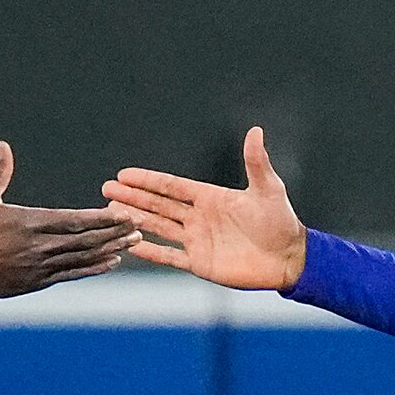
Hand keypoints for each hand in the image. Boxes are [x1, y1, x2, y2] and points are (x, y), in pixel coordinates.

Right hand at [0, 142, 138, 296]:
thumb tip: (3, 145)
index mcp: (27, 222)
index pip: (73, 220)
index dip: (101, 218)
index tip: (123, 213)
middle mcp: (38, 246)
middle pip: (85, 240)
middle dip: (115, 232)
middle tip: (139, 225)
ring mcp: (39, 267)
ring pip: (83, 258)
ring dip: (111, 249)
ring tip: (134, 242)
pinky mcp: (38, 282)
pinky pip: (72, 274)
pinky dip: (94, 268)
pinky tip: (112, 261)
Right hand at [103, 127, 307, 290]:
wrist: (288, 259)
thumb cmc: (281, 222)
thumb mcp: (268, 188)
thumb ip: (255, 162)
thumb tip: (255, 131)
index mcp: (210, 197)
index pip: (172, 187)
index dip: (148, 180)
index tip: (124, 174)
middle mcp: (199, 217)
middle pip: (158, 205)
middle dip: (133, 196)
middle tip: (106, 189)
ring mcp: (197, 240)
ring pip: (158, 228)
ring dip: (135, 219)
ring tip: (111, 212)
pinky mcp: (200, 263)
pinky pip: (169, 256)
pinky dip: (150, 251)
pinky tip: (130, 245)